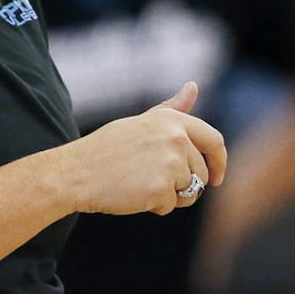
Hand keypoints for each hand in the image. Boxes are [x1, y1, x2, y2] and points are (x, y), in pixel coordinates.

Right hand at [53, 81, 226, 216]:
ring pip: (189, 192)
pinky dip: (154, 207)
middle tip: (155, 184)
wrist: (75, 172)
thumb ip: (172, 109)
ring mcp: (170, 163)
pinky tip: (133, 194)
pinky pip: (170, 206)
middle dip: (185, 185)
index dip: (219, 162)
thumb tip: (194, 86)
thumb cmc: (106, 148)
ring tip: (140, 185)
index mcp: (172, 120)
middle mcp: (175, 138)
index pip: (214, 140)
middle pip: (201, 174)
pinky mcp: (161, 188)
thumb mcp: (141, 122)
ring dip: (170, 197)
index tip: (216, 177)